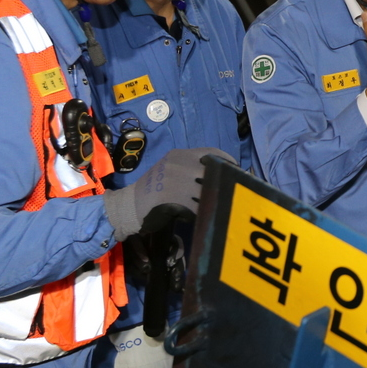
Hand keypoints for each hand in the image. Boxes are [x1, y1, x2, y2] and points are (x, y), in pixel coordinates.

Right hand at [103, 147, 232, 237]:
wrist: (130, 205)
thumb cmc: (153, 189)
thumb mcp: (170, 170)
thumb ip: (190, 168)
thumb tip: (219, 173)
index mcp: (180, 155)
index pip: (211, 153)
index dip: (227, 161)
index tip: (236, 170)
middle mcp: (179, 164)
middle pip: (213, 172)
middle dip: (223, 182)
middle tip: (230, 191)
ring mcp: (177, 181)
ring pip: (207, 190)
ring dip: (213, 199)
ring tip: (215, 205)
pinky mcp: (175, 198)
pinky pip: (198, 206)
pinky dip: (201, 212)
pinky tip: (199, 215)